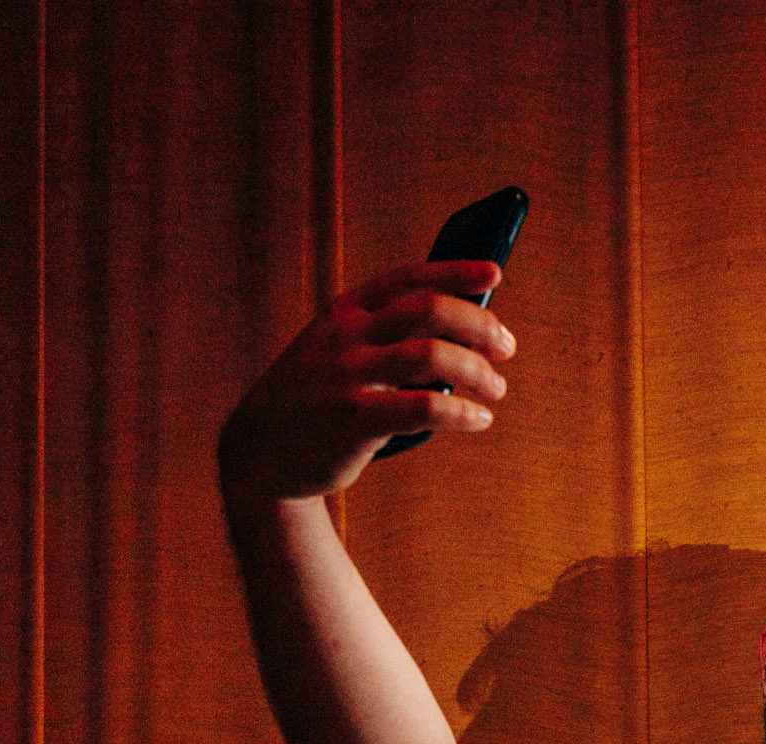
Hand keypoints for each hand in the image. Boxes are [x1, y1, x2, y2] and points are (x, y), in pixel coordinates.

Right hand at [218, 262, 514, 502]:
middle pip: (428, 309)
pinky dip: (461, 412)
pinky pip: (423, 407)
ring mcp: (347, 375)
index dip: (455, 271)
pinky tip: (478, 418)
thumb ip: (389, 337)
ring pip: (431, 356)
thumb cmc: (320, 398)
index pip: (408, 278)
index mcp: (346, 312)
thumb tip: (468, 332)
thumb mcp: (340, 353)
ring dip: (477, 371)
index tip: (495, 274)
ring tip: (496, 389)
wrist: (259, 451)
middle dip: (478, 324)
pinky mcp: (353, 418)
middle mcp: (346, 335)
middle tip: (506, 347)